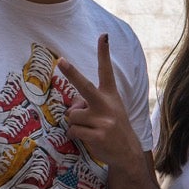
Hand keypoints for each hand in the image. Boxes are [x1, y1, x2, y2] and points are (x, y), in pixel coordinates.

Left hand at [57, 34, 142, 169]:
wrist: (128, 153)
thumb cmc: (113, 127)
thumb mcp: (108, 111)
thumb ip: (90, 104)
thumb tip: (72, 108)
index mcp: (110, 95)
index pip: (106, 71)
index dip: (104, 53)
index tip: (103, 36)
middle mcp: (107, 105)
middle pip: (84, 86)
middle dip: (72, 73)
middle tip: (61, 61)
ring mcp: (102, 121)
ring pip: (72, 115)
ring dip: (75, 122)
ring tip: (90, 128)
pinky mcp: (97, 135)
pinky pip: (73, 130)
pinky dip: (76, 134)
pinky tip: (90, 138)